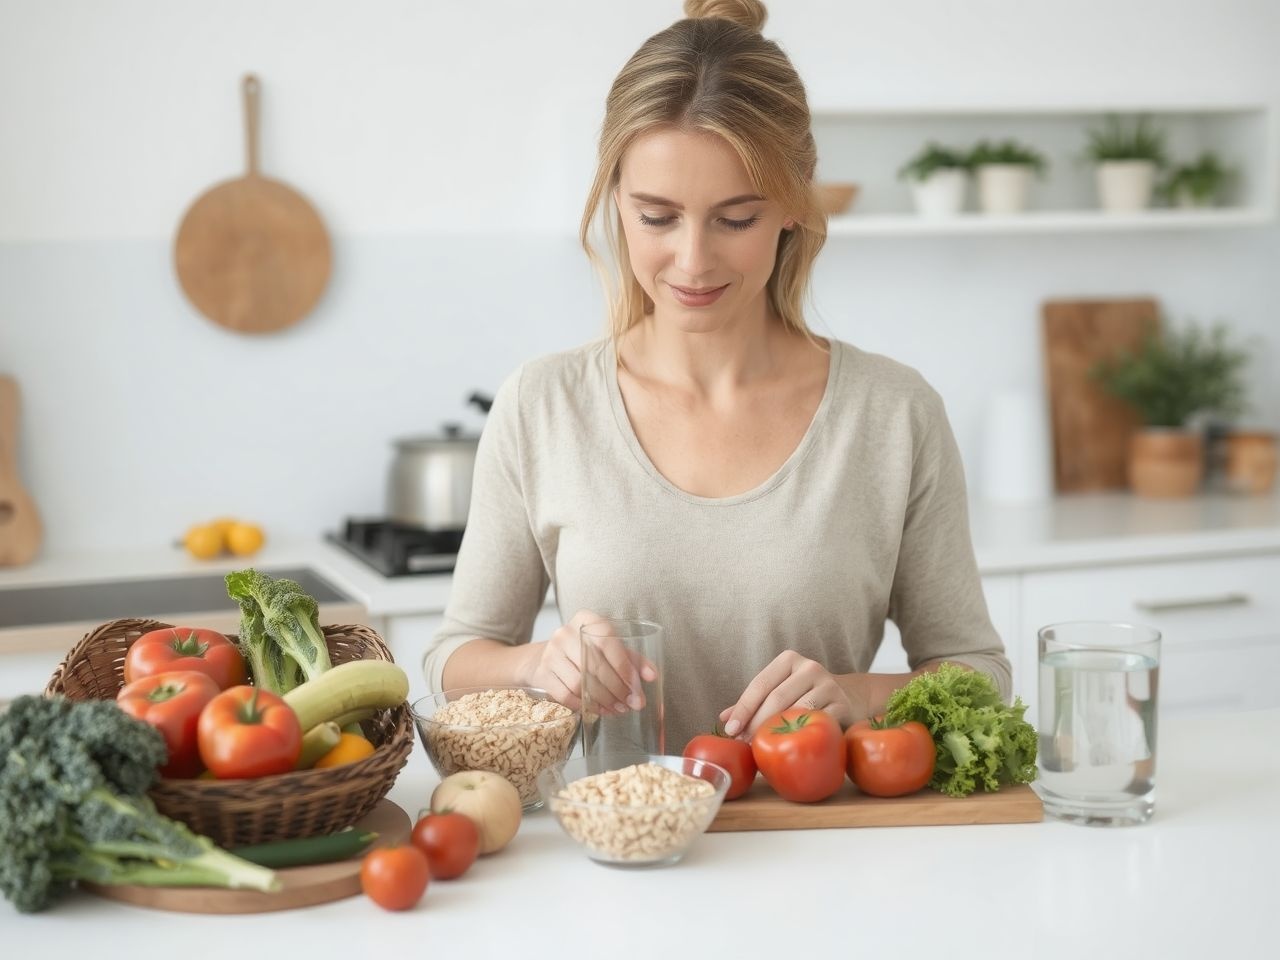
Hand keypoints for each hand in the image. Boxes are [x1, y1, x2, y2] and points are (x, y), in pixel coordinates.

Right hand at [521, 610, 657, 711]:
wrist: (545, 657)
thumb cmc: (584, 651)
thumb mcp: (607, 648)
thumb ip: (631, 658)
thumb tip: (652, 675)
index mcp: (586, 619)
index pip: (607, 640)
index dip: (623, 666)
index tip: (637, 687)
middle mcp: (565, 633)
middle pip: (595, 665)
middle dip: (617, 689)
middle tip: (630, 704)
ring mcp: (550, 652)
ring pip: (581, 682)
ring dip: (602, 700)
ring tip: (616, 709)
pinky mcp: (542, 672)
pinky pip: (565, 694)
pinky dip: (583, 705)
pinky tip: (596, 710)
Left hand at [718, 651, 852, 738]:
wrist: (850, 697)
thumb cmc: (804, 695)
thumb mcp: (778, 690)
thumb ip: (753, 702)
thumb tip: (723, 718)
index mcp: (789, 660)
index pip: (760, 684)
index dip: (743, 708)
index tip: (730, 729)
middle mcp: (810, 667)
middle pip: (776, 698)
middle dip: (757, 723)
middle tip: (745, 743)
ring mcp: (829, 685)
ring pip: (797, 711)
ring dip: (777, 732)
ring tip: (763, 747)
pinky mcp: (843, 705)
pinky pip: (817, 723)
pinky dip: (801, 736)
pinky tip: (791, 746)